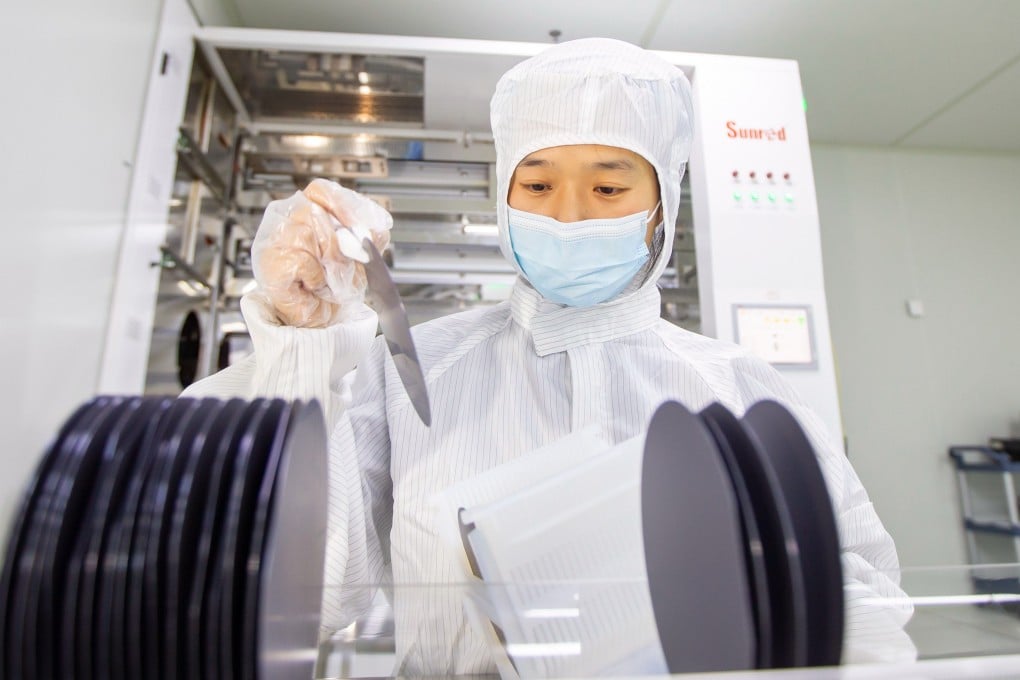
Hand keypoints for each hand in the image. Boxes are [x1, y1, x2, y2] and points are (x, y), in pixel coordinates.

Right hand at [251, 179, 391, 326]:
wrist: (319, 319)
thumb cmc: (334, 286)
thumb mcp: (360, 257)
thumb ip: (369, 238)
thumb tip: (375, 229)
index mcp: (307, 212)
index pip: (320, 191)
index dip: (343, 204)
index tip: (361, 225)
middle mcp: (286, 222)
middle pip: (313, 210)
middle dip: (340, 240)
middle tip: (351, 260)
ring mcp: (274, 241)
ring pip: (307, 234)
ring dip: (329, 261)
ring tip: (332, 277)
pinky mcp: (271, 265)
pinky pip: (301, 262)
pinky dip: (317, 278)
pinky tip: (315, 285)